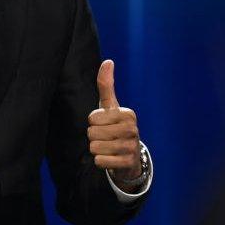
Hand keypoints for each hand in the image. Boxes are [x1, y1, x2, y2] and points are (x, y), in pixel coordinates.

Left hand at [87, 59, 142, 190]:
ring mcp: (131, 146)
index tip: (104, 124)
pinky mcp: (128, 163)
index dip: (93, 122)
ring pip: (95, 147)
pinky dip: (100, 161)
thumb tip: (108, 61)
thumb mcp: (110, 106)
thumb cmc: (115, 126)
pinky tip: (110, 158)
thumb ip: (106, 85)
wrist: (129, 157)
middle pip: (92, 133)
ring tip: (107, 148)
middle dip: (93, 137)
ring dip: (96, 149)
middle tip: (105, 138)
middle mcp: (132, 129)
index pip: (92, 117)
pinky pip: (100, 161)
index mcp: (127, 113)